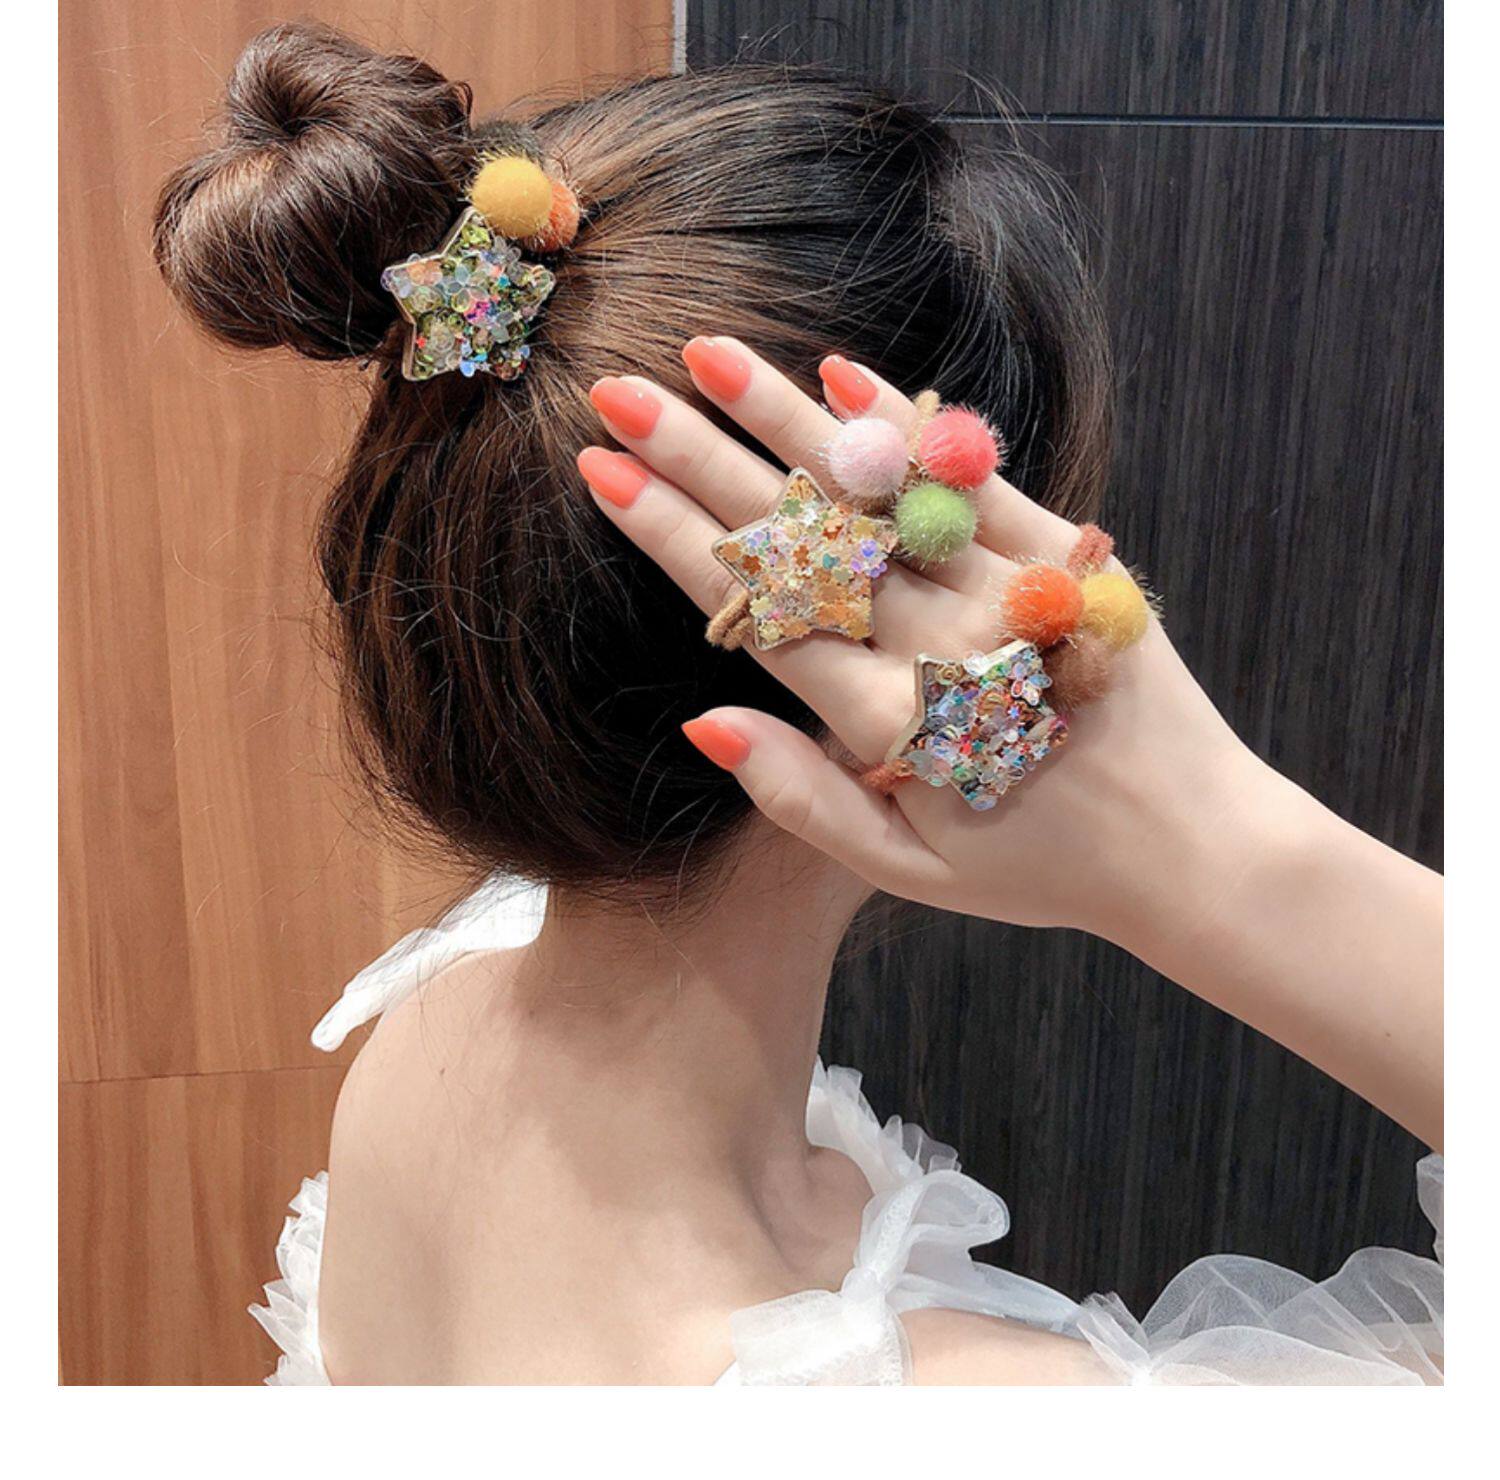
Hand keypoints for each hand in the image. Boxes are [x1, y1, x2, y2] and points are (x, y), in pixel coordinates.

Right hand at [580, 339, 1274, 946]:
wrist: (1198, 848)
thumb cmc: (1037, 866)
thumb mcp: (909, 870)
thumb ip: (801, 799)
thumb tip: (703, 723)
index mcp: (896, 724)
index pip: (761, 610)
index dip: (674, 538)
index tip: (604, 474)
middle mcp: (948, 641)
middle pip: (805, 535)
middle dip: (701, 457)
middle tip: (618, 393)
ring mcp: (1014, 587)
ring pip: (881, 490)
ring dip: (787, 414)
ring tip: (707, 354)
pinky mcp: (1072, 555)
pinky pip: (975, 475)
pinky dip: (907, 422)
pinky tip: (840, 368)